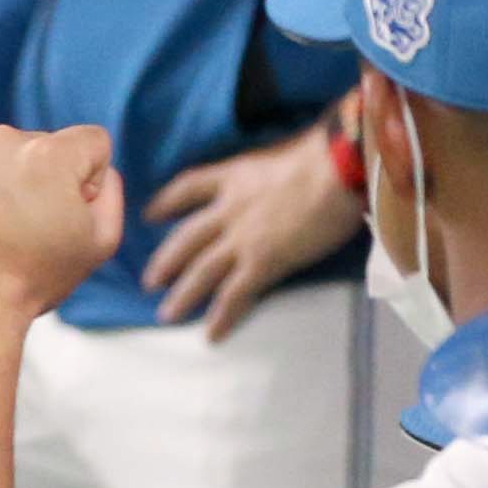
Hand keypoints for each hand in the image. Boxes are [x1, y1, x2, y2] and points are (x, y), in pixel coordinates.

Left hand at [0, 126, 125, 319]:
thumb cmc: (32, 278)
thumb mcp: (99, 243)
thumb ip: (111, 194)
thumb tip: (98, 173)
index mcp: (51, 154)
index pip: (92, 142)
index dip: (90, 180)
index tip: (68, 213)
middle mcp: (5, 140)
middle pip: (44, 148)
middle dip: (44, 179)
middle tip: (28, 229)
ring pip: (3, 156)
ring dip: (5, 182)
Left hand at [143, 123, 357, 339]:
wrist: (339, 168)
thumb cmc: (326, 154)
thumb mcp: (284, 152)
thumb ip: (272, 169)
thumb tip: (287, 172)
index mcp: (233, 176)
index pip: (188, 187)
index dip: (166, 202)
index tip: (150, 214)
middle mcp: (228, 209)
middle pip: (185, 239)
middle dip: (165, 261)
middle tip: (149, 281)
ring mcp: (242, 238)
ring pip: (200, 271)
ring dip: (182, 296)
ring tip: (167, 314)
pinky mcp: (262, 262)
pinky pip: (234, 295)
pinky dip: (221, 317)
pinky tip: (211, 335)